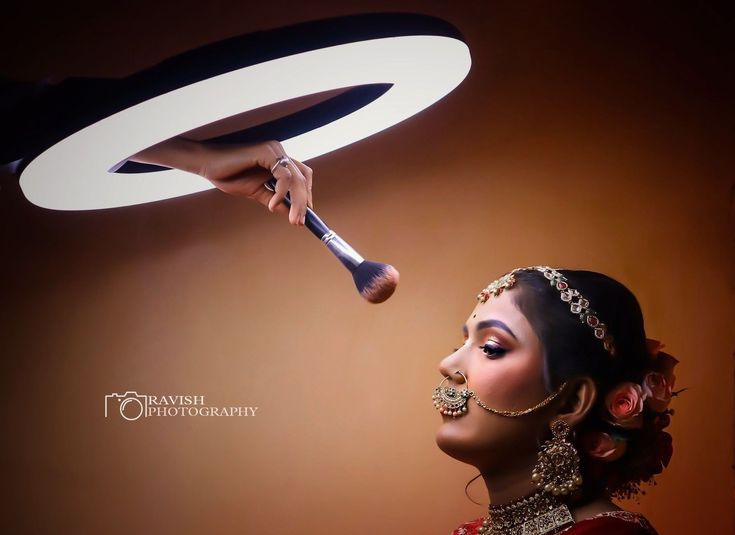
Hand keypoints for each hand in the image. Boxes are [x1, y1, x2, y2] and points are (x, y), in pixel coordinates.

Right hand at [129, 138, 312, 225]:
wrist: (207, 165)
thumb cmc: (229, 175)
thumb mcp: (257, 193)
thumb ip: (274, 200)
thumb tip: (290, 213)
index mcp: (278, 161)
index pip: (302, 177)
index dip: (306, 195)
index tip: (304, 216)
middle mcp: (279, 153)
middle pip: (304, 178)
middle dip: (304, 202)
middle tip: (300, 223)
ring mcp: (274, 151)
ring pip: (297, 178)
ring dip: (297, 201)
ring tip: (291, 218)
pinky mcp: (267, 152)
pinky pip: (284, 175)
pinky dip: (281, 192)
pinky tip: (272, 204)